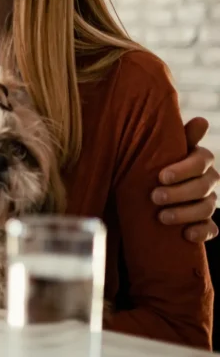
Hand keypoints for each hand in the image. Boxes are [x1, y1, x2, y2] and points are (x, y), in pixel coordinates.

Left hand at [153, 117, 218, 241]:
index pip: (201, 161)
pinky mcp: (204, 223)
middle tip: (155, 197)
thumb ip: (179, 136)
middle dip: (179, 192)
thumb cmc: (153, 165)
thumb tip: (202, 121)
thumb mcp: (160, 150)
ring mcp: (208, 202)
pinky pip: (211, 229)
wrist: (145, 192)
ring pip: (207, 208)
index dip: (183, 169)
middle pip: (203, 186)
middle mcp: (208, 180)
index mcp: (199, 159)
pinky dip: (201, 232)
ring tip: (161, 217)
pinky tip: (187, 235)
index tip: (161, 176)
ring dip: (185, 213)